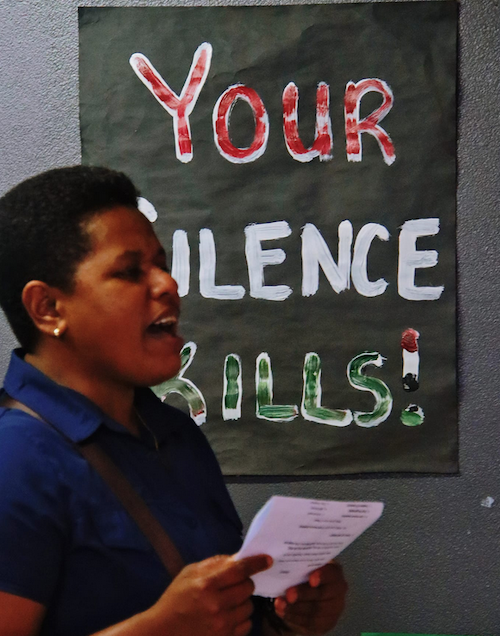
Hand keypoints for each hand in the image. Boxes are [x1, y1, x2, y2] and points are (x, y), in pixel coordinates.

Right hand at [149, 553, 271, 635]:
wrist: (163, 631)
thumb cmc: (176, 598)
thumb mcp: (190, 573)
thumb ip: (214, 564)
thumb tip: (237, 558)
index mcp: (206, 584)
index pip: (239, 570)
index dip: (256, 563)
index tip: (267, 560)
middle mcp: (216, 604)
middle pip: (248, 588)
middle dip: (245, 582)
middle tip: (235, 584)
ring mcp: (222, 624)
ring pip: (249, 607)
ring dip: (243, 601)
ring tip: (229, 601)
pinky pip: (246, 624)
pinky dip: (241, 618)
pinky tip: (229, 615)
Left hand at [273, 561, 346, 634]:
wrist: (306, 596)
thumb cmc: (304, 575)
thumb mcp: (301, 565)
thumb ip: (291, 560)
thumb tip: (270, 559)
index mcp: (333, 571)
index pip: (332, 572)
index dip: (323, 575)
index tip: (311, 579)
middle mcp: (337, 590)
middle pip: (322, 594)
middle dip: (303, 594)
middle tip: (289, 594)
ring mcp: (333, 609)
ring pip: (314, 610)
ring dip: (295, 608)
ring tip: (280, 603)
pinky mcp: (324, 624)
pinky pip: (309, 622)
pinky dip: (293, 617)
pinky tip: (282, 611)